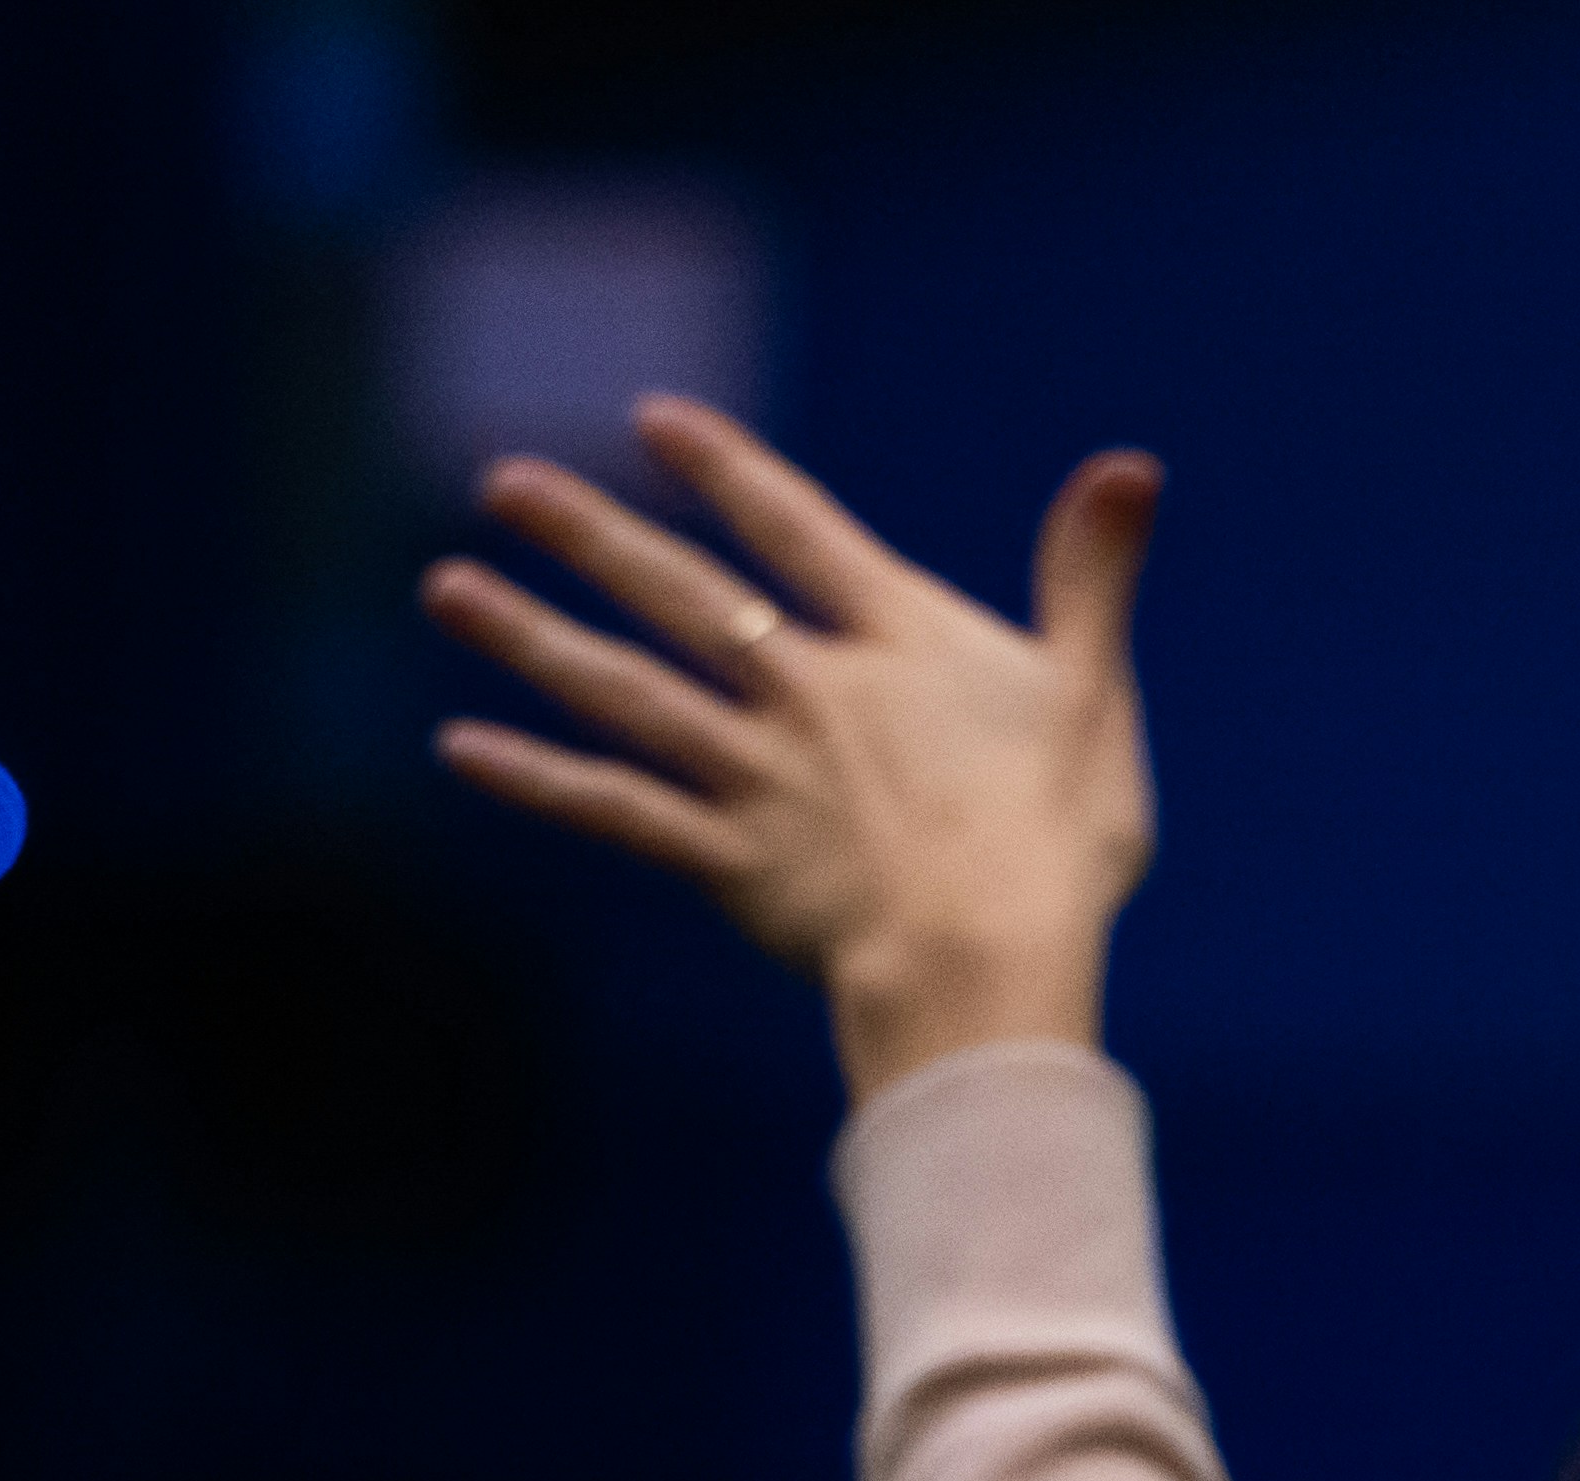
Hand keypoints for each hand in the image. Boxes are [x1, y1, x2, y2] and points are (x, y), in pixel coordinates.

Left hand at [424, 395, 1161, 1097]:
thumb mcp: (1093, 695)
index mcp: (896, 644)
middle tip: (500, 483)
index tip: (650, 419)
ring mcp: (759, 777)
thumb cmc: (1058, 842)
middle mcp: (808, 692)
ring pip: (625, 691)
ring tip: (445, 587)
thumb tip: (1133, 463)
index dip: (724, 470)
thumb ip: (1092, 578)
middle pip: (680, 593)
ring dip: (530, 635)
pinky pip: (615, 811)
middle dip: (587, 534)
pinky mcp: (729, 863)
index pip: (794, 530)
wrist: (993, 962)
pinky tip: (464, 746)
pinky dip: (539, 778)